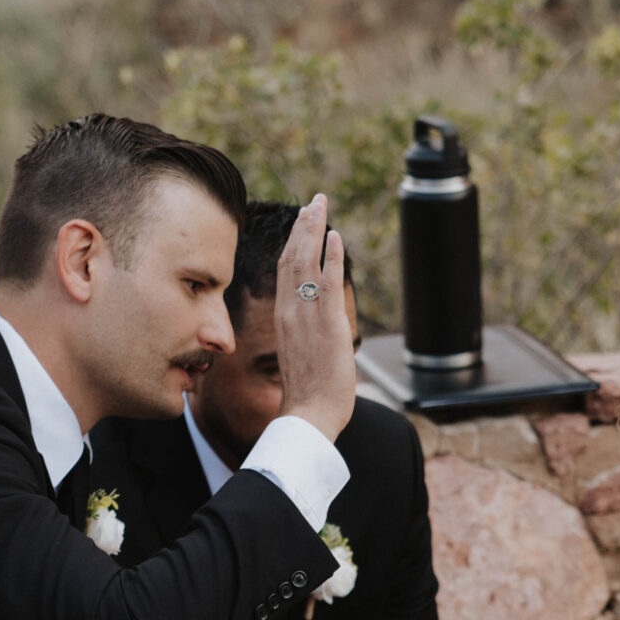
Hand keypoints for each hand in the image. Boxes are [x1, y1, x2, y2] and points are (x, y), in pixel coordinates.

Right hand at [274, 194, 355, 439]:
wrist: (307, 416)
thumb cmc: (306, 396)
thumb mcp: (300, 356)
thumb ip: (306, 336)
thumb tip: (317, 331)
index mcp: (284, 319)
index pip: (285, 272)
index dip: (293, 243)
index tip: (302, 222)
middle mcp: (291, 312)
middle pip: (292, 257)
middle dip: (303, 226)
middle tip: (314, 202)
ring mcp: (307, 316)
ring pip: (306, 262)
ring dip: (315, 230)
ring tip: (321, 206)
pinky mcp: (328, 324)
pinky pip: (328, 282)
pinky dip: (331, 256)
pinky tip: (335, 235)